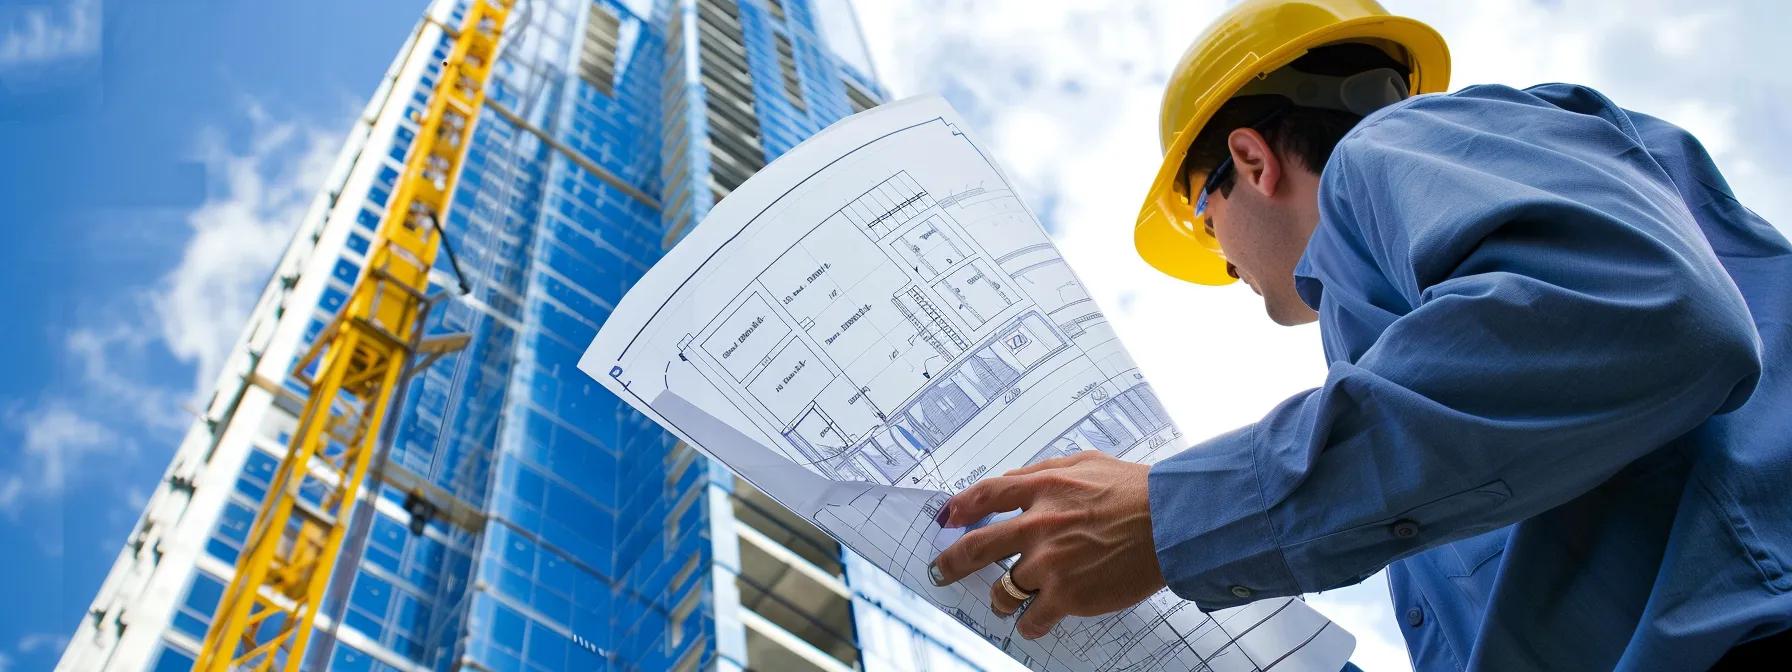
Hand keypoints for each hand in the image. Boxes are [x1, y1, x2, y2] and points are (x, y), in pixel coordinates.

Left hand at [928, 450, 1165, 639]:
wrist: (1171, 522)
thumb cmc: (1135, 490)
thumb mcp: (1086, 463)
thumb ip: (1045, 471)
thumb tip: (1013, 480)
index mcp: (1042, 488)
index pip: (986, 494)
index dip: (960, 507)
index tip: (946, 518)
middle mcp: (1038, 525)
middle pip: (977, 547)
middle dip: (951, 563)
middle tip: (940, 572)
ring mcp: (1050, 563)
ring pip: (1003, 589)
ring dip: (998, 599)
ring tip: (1001, 602)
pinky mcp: (1067, 595)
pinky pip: (1032, 618)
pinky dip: (1029, 623)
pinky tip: (1031, 624)